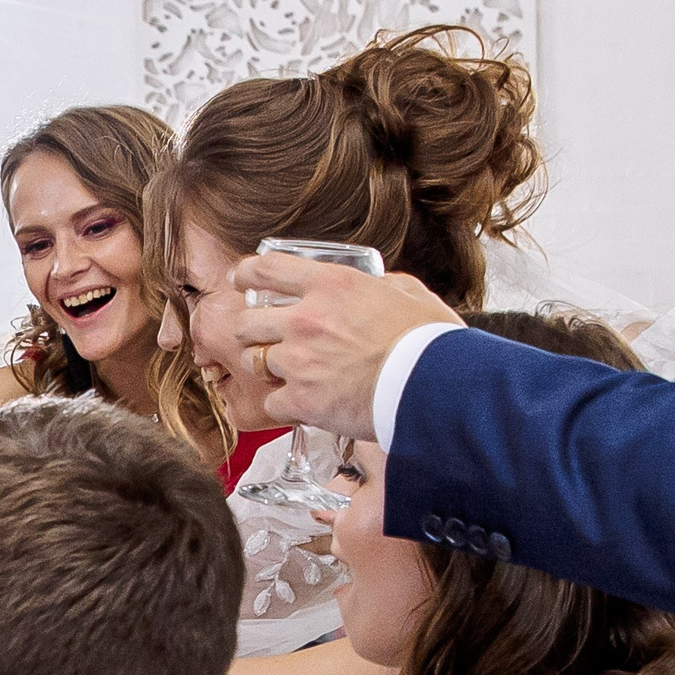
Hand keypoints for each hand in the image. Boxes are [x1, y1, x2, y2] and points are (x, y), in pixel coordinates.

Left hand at [229, 256, 462, 439]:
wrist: (433, 387)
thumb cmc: (428, 342)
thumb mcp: (408, 294)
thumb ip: (383, 286)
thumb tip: (380, 285)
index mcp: (332, 286)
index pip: (268, 269)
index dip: (247, 273)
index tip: (241, 279)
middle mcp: (307, 319)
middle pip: (247, 321)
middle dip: (251, 331)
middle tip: (263, 339)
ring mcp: (299, 360)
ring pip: (254, 362)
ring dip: (268, 368)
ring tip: (291, 374)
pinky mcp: (301, 399)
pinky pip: (271, 403)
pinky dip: (283, 405)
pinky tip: (303, 404)